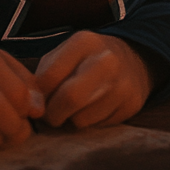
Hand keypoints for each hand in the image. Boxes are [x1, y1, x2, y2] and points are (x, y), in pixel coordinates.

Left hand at [35, 31, 156, 129]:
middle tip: (52, 116)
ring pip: (82, 120)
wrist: (135, 58)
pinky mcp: (131, 105)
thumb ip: (46, 74)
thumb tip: (34, 105)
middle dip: (53, 115)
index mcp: (84, 42)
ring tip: (76, 109)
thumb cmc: (88, 59)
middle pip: (69, 98)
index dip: (38, 96)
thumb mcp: (66, 54)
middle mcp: (106, 61)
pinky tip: (94, 109)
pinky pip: (98, 126)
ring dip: (71, 120)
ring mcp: (122, 84)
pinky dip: (90, 123)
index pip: (49, 78)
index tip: (39, 101)